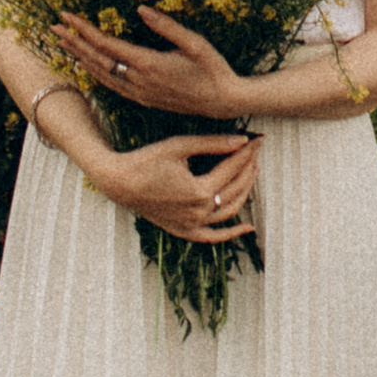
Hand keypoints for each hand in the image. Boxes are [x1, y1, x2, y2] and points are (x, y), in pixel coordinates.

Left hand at [55, 4, 245, 119]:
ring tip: (64, 44)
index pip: (107, 45)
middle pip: (97, 60)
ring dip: (80, 58)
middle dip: (74, 42)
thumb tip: (140, 9)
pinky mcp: (144, 99)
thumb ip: (166, 26)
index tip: (67, 16)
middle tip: (54, 28)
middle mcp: (139, 81)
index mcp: (149, 64)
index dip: (84, 30)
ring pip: (101, 75)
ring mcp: (140, 93)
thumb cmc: (213, 68)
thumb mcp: (195, 42)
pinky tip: (88, 66)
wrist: (223, 101)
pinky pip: (112, 86)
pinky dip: (95, 74)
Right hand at [103, 126, 259, 242]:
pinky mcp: (183, 231)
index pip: (232, 169)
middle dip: (248, 168)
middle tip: (255, 151)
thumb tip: (243, 140)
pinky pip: (212, 236)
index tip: (258, 140)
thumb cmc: (147, 160)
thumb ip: (213, 144)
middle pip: (234, 189)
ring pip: (229, 211)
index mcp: (200, 191)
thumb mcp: (180, 147)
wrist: (118, 182)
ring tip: (252, 172)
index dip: (247, 153)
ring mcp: (191, 225)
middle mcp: (199, 212)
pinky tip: (248, 227)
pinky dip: (230, 234)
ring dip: (244, 192)